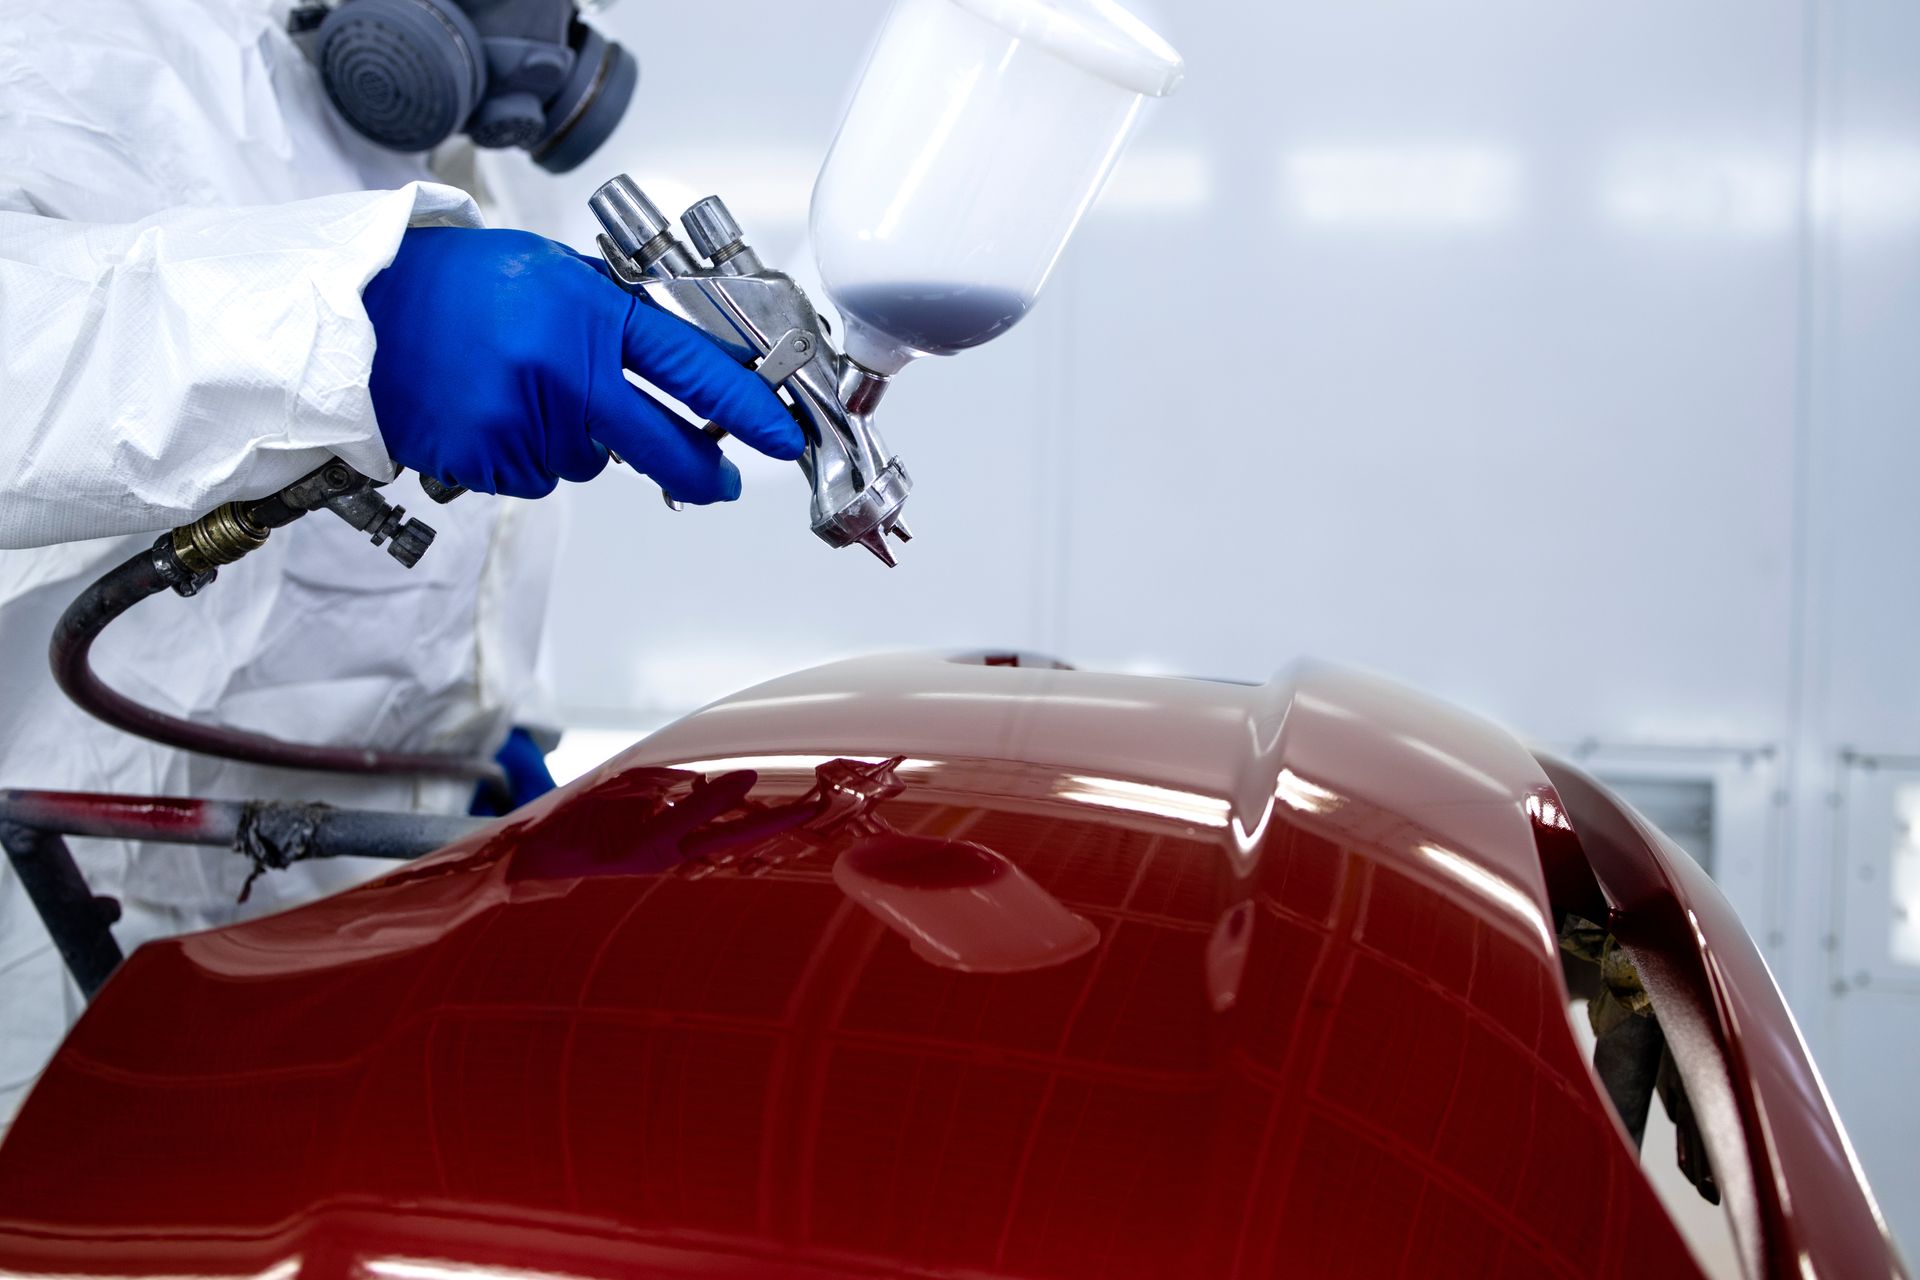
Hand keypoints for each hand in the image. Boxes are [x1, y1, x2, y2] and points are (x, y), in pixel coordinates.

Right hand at [362, 226, 803, 501]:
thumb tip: (683, 362)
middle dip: (700, 471)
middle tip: (721, 481)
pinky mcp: (490, 459)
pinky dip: (527, 454)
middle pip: (661, 444)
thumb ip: (613, 315)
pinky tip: (493, 412)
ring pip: (591, 461)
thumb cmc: (455, 285)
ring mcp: (525, 420)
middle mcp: (562, 368)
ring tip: (521, 389)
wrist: (359, 313)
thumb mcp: (550, 272)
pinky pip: (538, 475)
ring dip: (576, 439)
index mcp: (587, 312)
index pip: (689, 366)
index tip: (777, 433)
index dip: (742, 406)